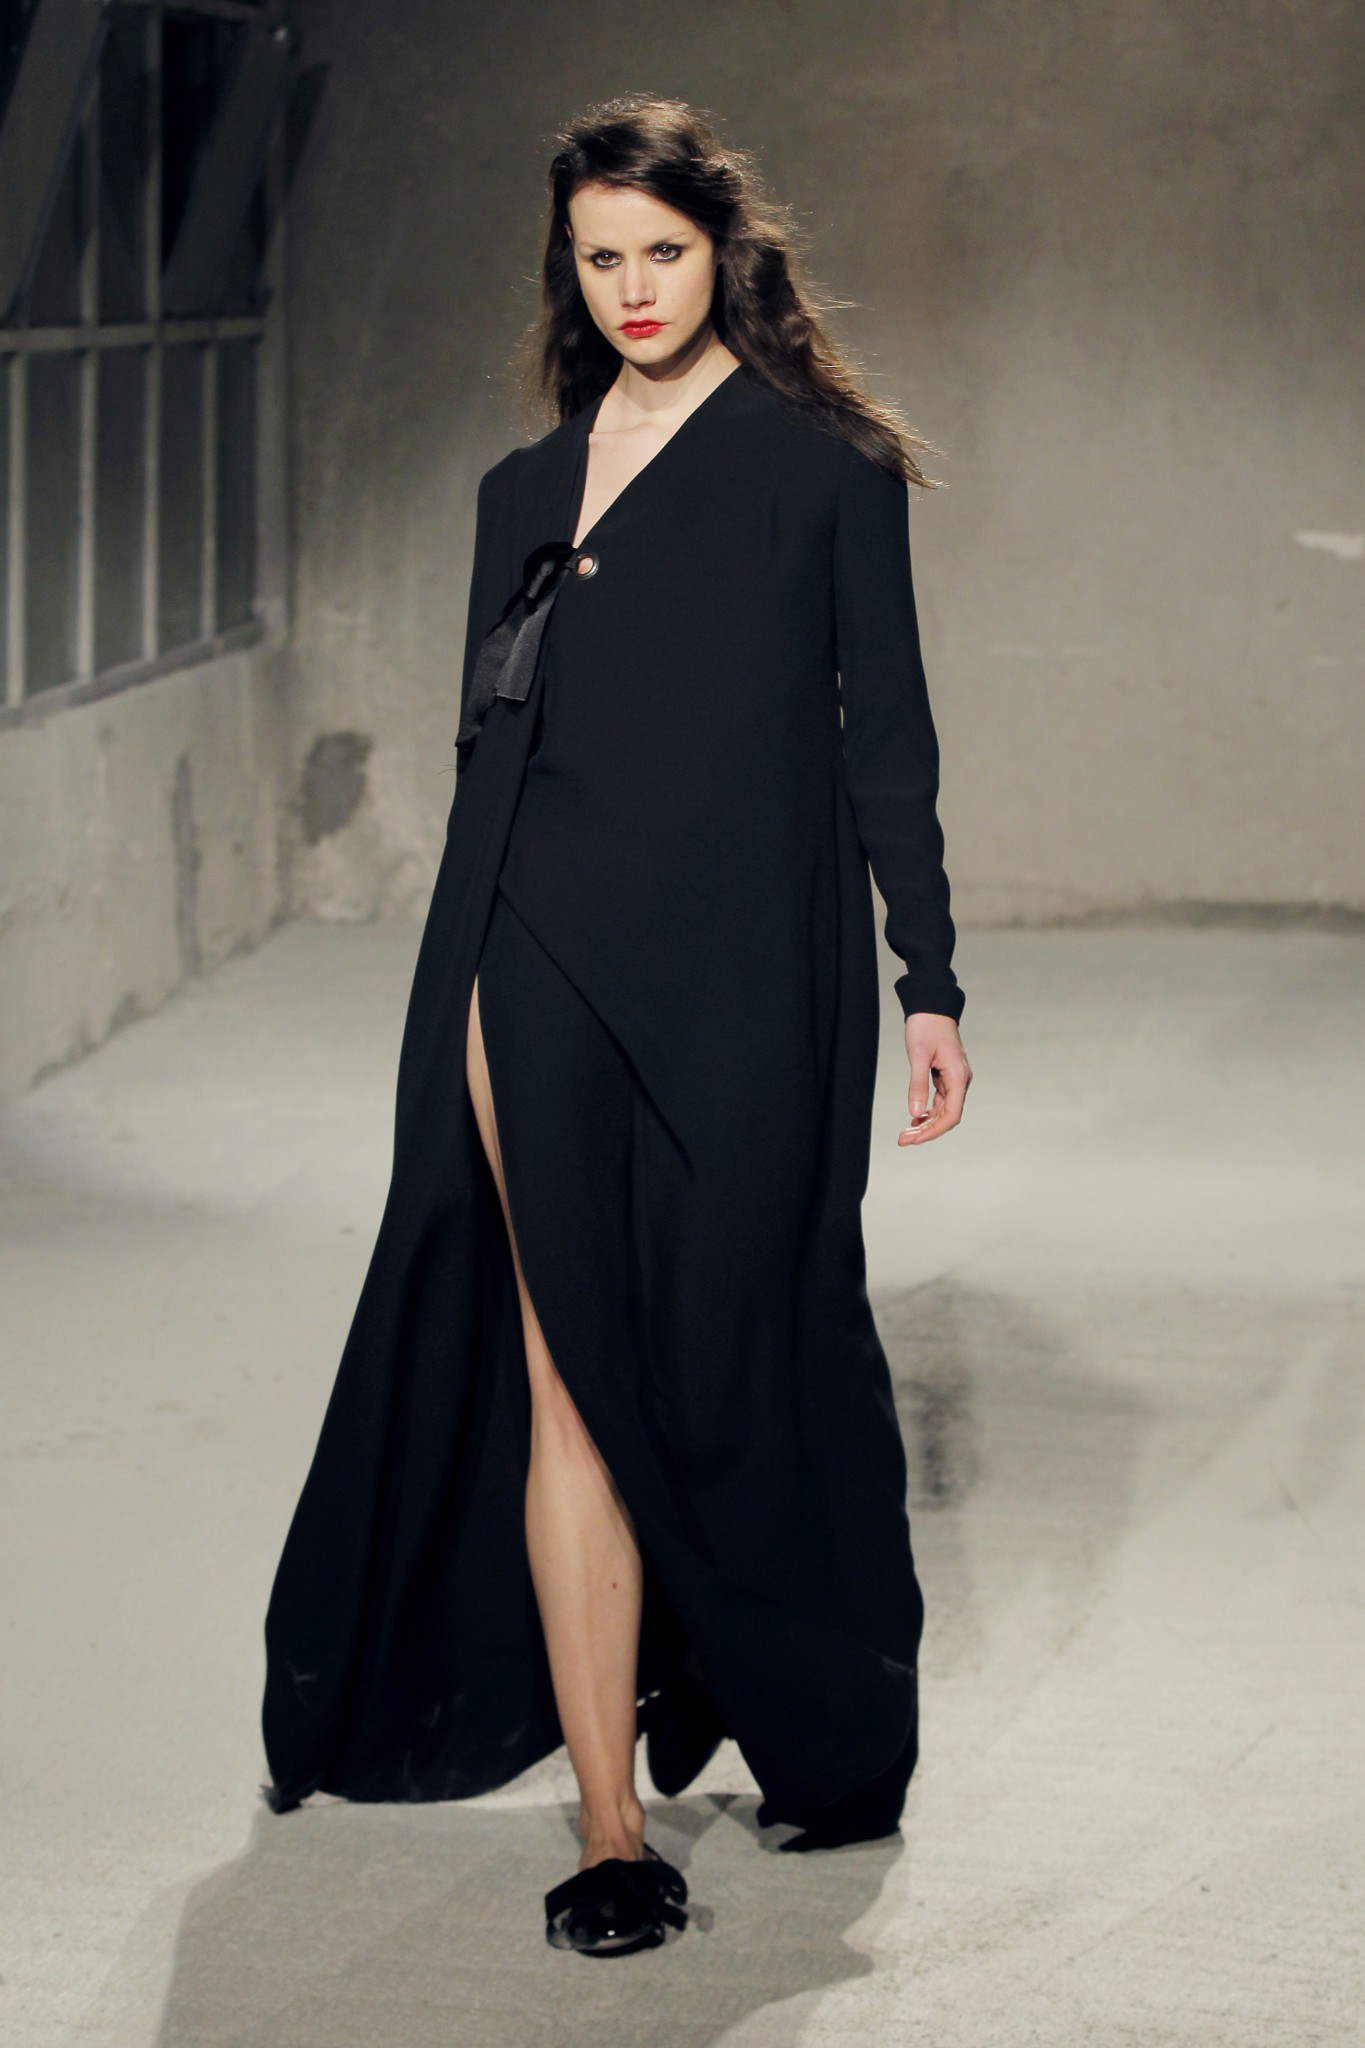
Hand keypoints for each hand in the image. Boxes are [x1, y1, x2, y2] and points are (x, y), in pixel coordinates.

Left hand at [898, 1014, 971, 1145]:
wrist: (931, 1006)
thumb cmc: (926, 1027)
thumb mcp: (918, 1055)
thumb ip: (917, 1084)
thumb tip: (915, 1113)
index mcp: (958, 1076)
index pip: (951, 1115)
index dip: (934, 1131)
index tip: (915, 1140)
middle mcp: (960, 1080)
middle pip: (947, 1116)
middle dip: (926, 1131)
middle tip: (902, 1141)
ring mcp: (954, 1079)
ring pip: (942, 1110)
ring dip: (925, 1124)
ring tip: (904, 1134)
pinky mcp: (946, 1076)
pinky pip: (940, 1100)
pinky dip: (927, 1112)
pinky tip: (914, 1119)